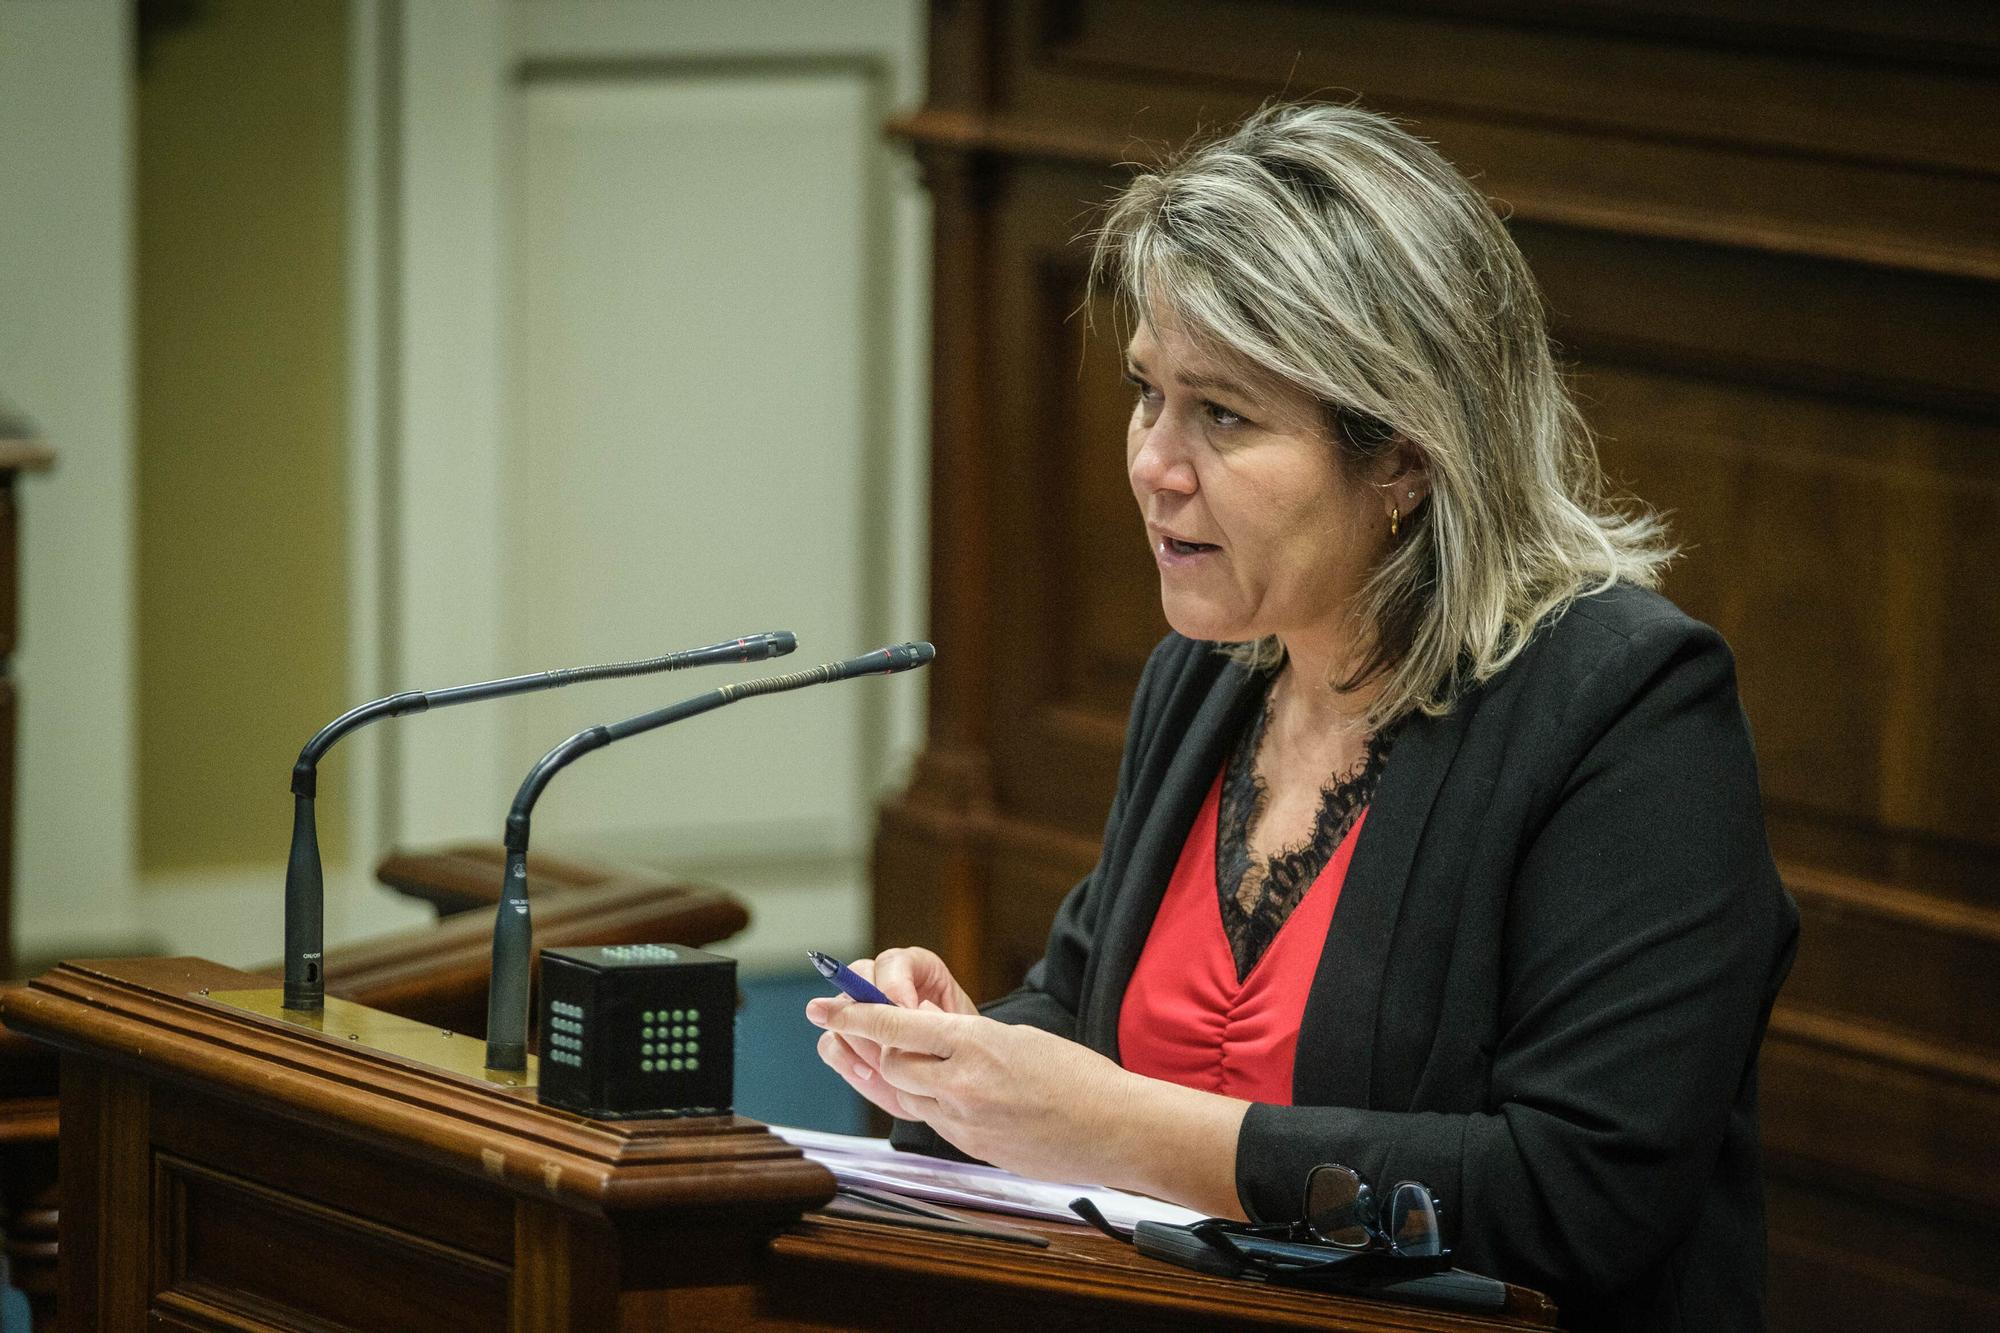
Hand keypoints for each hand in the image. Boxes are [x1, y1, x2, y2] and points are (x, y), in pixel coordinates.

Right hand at [805, 948, 976, 1120]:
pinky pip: (829, 1042)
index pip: (894, 961)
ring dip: (859, 1038)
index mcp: (916, 970)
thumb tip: (909, 1012)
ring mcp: (860, 1013)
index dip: (895, 983)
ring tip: (884, 1064)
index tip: (907, 1012)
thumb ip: (936, 1017)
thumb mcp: (959, 1031)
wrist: (949, 1084)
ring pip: (841, 1008)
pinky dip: (845, 1058)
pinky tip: (868, 1073)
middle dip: (871, 1009)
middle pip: (858, 975)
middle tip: (888, 1041)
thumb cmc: (960, 1053)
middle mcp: (882, 984)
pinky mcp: (845, 1042)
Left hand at [810, 1001, 1138, 1186]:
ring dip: (902, 1076)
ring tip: (910, 1061)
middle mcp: (962, 1086)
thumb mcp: (1019, 1038)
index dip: (857, 1015)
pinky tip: (947, 1093)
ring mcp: (965, 1124)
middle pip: (891, 1065)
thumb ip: (968, 1038)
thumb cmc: (1079, 1077)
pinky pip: (933, 1121)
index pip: (897, 1026)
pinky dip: (929, 1102)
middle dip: (881, 1047)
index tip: (827, 1005)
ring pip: (906, 1096)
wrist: (1116, 1130)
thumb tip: (931, 1035)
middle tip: (876, 1031)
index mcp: (976, 1045)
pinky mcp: (973, 1149)